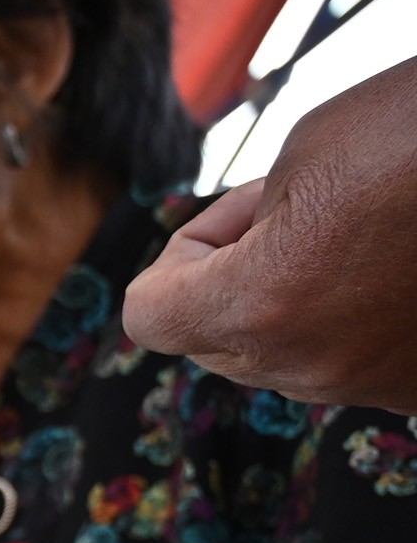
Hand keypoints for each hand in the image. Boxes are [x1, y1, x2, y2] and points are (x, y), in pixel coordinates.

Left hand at [122, 56, 416, 413]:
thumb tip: (234, 265)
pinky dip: (356, 325)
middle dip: (232, 282)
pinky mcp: (416, 389)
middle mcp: (308, 364)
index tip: (238, 220)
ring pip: (282, 359)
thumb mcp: (305, 153)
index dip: (180, 258)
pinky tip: (399, 271)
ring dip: (293, 305)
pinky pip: (349, 367)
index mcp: (258, 304)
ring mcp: (368, 385)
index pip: (151, 316)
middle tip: (302, 215)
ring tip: (362, 238)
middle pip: (212, 344)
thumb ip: (242, 226)